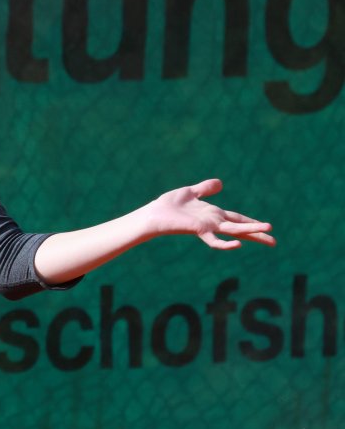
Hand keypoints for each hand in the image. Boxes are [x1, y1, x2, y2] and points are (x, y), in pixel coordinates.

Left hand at [145, 179, 274, 249]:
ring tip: (268, 232)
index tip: (268, 227)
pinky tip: (238, 245)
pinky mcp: (199, 230)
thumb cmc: (169, 205)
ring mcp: (208, 227)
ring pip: (234, 231)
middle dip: (257, 233)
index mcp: (214, 214)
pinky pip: (214, 240)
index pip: (237, 219)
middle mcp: (214, 222)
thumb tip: (220, 182)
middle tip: (275, 242)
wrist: (154, 213)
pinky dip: (226, 244)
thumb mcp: (191, 192)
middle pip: (240, 228)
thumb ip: (205, 188)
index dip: (251, 222)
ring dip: (251, 232)